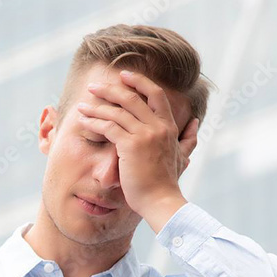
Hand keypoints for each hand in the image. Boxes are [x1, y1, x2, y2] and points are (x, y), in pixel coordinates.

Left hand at [76, 70, 197, 219]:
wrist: (161, 201)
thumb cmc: (167, 183)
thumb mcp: (183, 156)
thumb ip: (189, 138)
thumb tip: (195, 123)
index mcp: (169, 126)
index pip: (155, 94)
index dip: (139, 82)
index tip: (123, 75)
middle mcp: (157, 126)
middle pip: (131, 98)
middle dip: (110, 90)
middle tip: (93, 87)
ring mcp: (144, 135)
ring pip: (117, 111)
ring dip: (96, 106)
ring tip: (82, 105)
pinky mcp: (130, 146)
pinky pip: (109, 127)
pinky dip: (94, 122)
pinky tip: (83, 121)